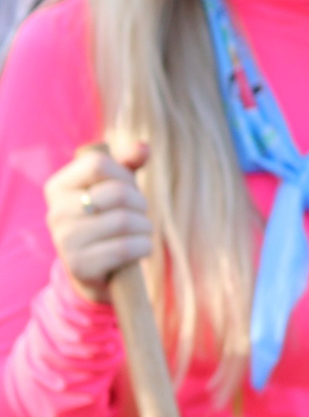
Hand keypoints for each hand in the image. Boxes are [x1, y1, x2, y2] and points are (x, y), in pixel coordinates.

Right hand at [43, 140, 152, 302]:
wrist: (96, 269)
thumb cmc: (108, 218)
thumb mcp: (115, 186)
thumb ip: (127, 163)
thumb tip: (143, 147)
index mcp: (58, 186)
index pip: (98, 163)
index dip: (124, 175)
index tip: (127, 189)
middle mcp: (55, 212)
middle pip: (118, 193)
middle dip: (140, 204)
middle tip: (136, 215)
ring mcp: (64, 240)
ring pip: (125, 221)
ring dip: (145, 227)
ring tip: (138, 232)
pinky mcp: (79, 266)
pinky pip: (126, 248)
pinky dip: (143, 247)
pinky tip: (137, 248)